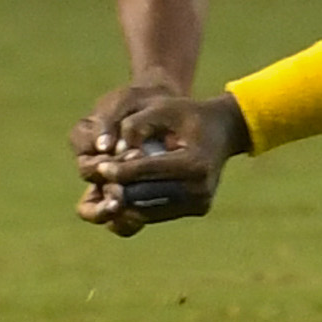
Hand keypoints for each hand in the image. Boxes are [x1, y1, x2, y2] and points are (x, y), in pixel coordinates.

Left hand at [71, 87, 246, 236]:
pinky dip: (139, 205)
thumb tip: (114, 148)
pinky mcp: (198, 208)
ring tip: (106, 188)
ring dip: (126, 202)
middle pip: (147, 195)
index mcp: (195, 163)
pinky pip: (159, 213)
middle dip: (119, 189)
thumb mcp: (163, 108)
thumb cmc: (187, 114)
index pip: (148, 170)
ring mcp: (200, 202)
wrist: (222, 129)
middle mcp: (200, 188)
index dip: (121, 169)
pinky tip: (123, 194)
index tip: (100, 166)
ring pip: (150, 210)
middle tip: (99, 182)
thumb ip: (136, 124)